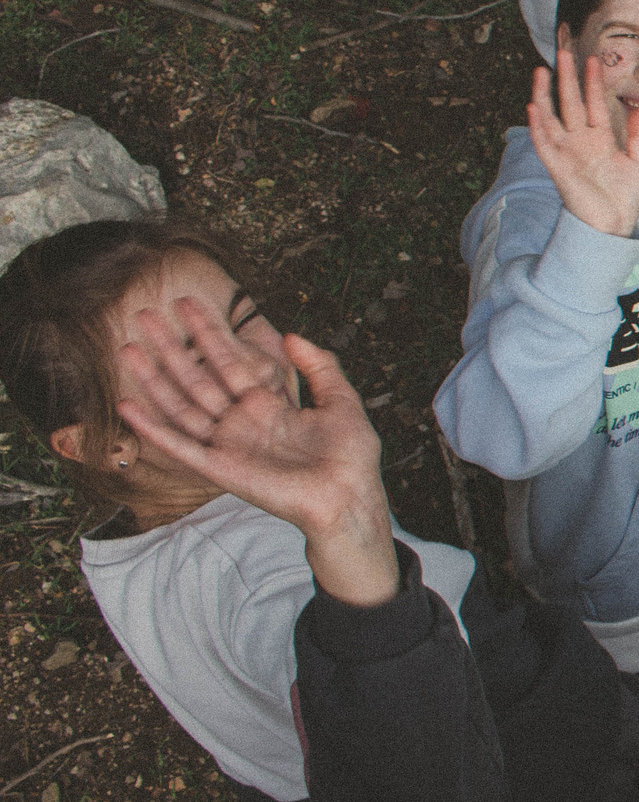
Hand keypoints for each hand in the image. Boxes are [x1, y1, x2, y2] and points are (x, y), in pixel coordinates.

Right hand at [118, 299, 398, 607]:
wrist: (348, 497)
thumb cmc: (350, 455)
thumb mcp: (340, 400)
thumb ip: (319, 366)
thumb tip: (291, 334)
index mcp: (268, 404)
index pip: (230, 360)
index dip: (209, 333)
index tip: (188, 304)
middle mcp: (242, 421)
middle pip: (197, 376)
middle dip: (172, 346)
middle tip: (144, 315)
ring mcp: (227, 443)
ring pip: (180, 404)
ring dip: (153, 378)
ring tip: (127, 348)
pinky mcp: (218, 468)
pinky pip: (178, 444)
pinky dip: (151, 427)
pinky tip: (126, 406)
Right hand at [529, 33, 638, 238]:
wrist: (614, 225)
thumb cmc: (625, 196)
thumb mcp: (638, 162)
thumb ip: (638, 136)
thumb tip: (637, 109)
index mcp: (601, 138)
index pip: (594, 102)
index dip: (592, 81)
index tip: (593, 58)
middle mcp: (581, 141)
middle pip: (570, 102)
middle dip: (566, 78)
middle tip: (562, 51)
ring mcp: (568, 152)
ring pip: (551, 117)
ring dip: (545, 95)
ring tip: (541, 71)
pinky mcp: (558, 167)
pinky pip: (544, 144)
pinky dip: (538, 127)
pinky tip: (534, 107)